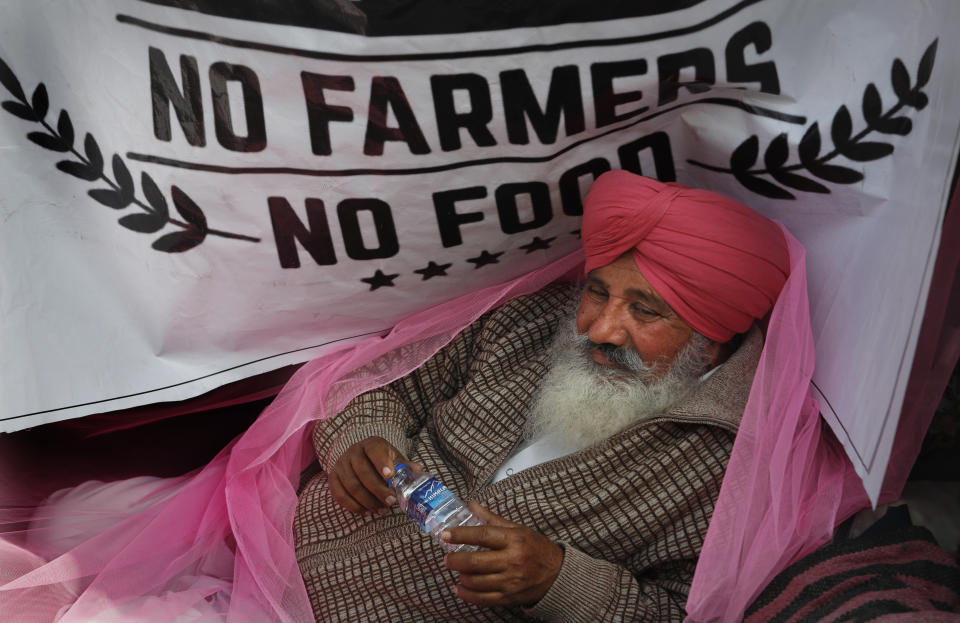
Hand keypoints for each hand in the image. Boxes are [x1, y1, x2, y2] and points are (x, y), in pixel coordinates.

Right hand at [328, 436, 418, 514]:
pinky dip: (352, 505)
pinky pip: (339, 494)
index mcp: (371, 444)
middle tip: (391, 502)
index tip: (390, 475)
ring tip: (381, 510)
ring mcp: (341, 464)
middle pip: (362, 471)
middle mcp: (353, 451)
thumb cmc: (381, 460)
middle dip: (377, 489)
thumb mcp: (394, 458)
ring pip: (351, 485)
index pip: (374, 451)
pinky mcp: (332, 478)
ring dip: (367, 501)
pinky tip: (366, 511)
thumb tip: (418, 470)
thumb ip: (405, 466)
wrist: (359, 458)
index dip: (382, 463)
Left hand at [442, 502, 563, 607]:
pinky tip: (459, 588)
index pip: (482, 535)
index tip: (446, 534)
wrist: (558, 574)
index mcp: (514, 540)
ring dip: (461, 577)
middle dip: (456, 560)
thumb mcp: (517, 528)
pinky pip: (483, 599)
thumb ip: (491, 519)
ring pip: (477, 582)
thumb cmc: (536, 548)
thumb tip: (471, 504)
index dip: (461, 535)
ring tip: (457, 571)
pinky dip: (467, 595)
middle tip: (447, 558)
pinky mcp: (510, 597)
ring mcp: (511, 581)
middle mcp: (512, 560)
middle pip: (476, 561)